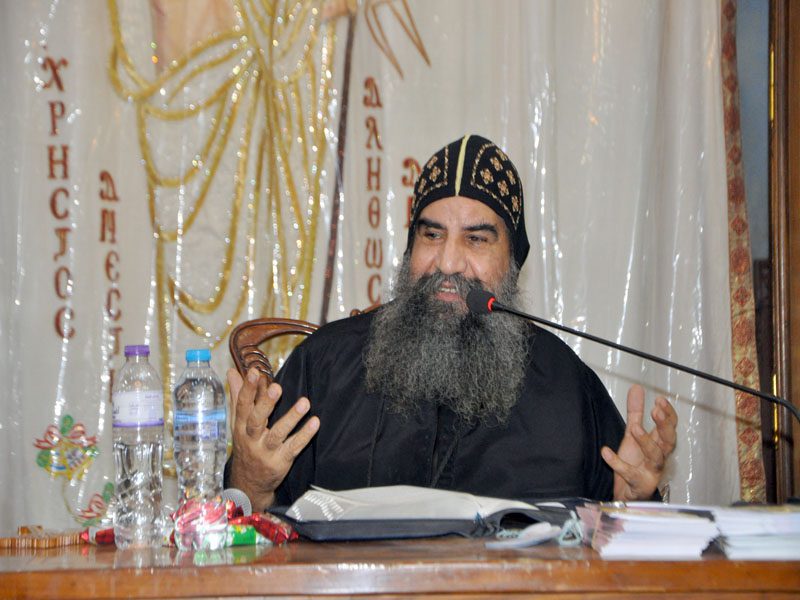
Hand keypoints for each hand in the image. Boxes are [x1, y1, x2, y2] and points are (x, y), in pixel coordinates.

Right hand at [227, 367, 319, 510]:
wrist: (248, 484)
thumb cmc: (246, 445)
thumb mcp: (238, 423)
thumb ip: (238, 396)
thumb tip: (232, 371)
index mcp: (240, 427)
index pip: (242, 406)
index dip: (247, 389)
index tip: (254, 371)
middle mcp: (251, 439)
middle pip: (256, 420)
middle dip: (265, 403)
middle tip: (276, 386)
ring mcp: (266, 452)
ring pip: (277, 434)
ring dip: (291, 418)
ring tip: (305, 402)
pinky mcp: (281, 462)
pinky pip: (294, 447)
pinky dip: (304, 436)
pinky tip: (315, 423)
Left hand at [601, 384, 676, 501]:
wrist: (627, 493)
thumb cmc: (635, 463)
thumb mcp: (632, 435)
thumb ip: (636, 412)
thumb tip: (637, 388)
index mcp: (658, 444)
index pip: (670, 427)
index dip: (668, 414)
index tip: (660, 400)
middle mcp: (658, 458)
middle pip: (668, 441)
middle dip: (664, 426)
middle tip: (656, 411)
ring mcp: (650, 472)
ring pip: (655, 457)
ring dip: (646, 442)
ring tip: (634, 428)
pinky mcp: (638, 484)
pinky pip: (629, 473)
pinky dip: (617, 462)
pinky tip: (606, 451)